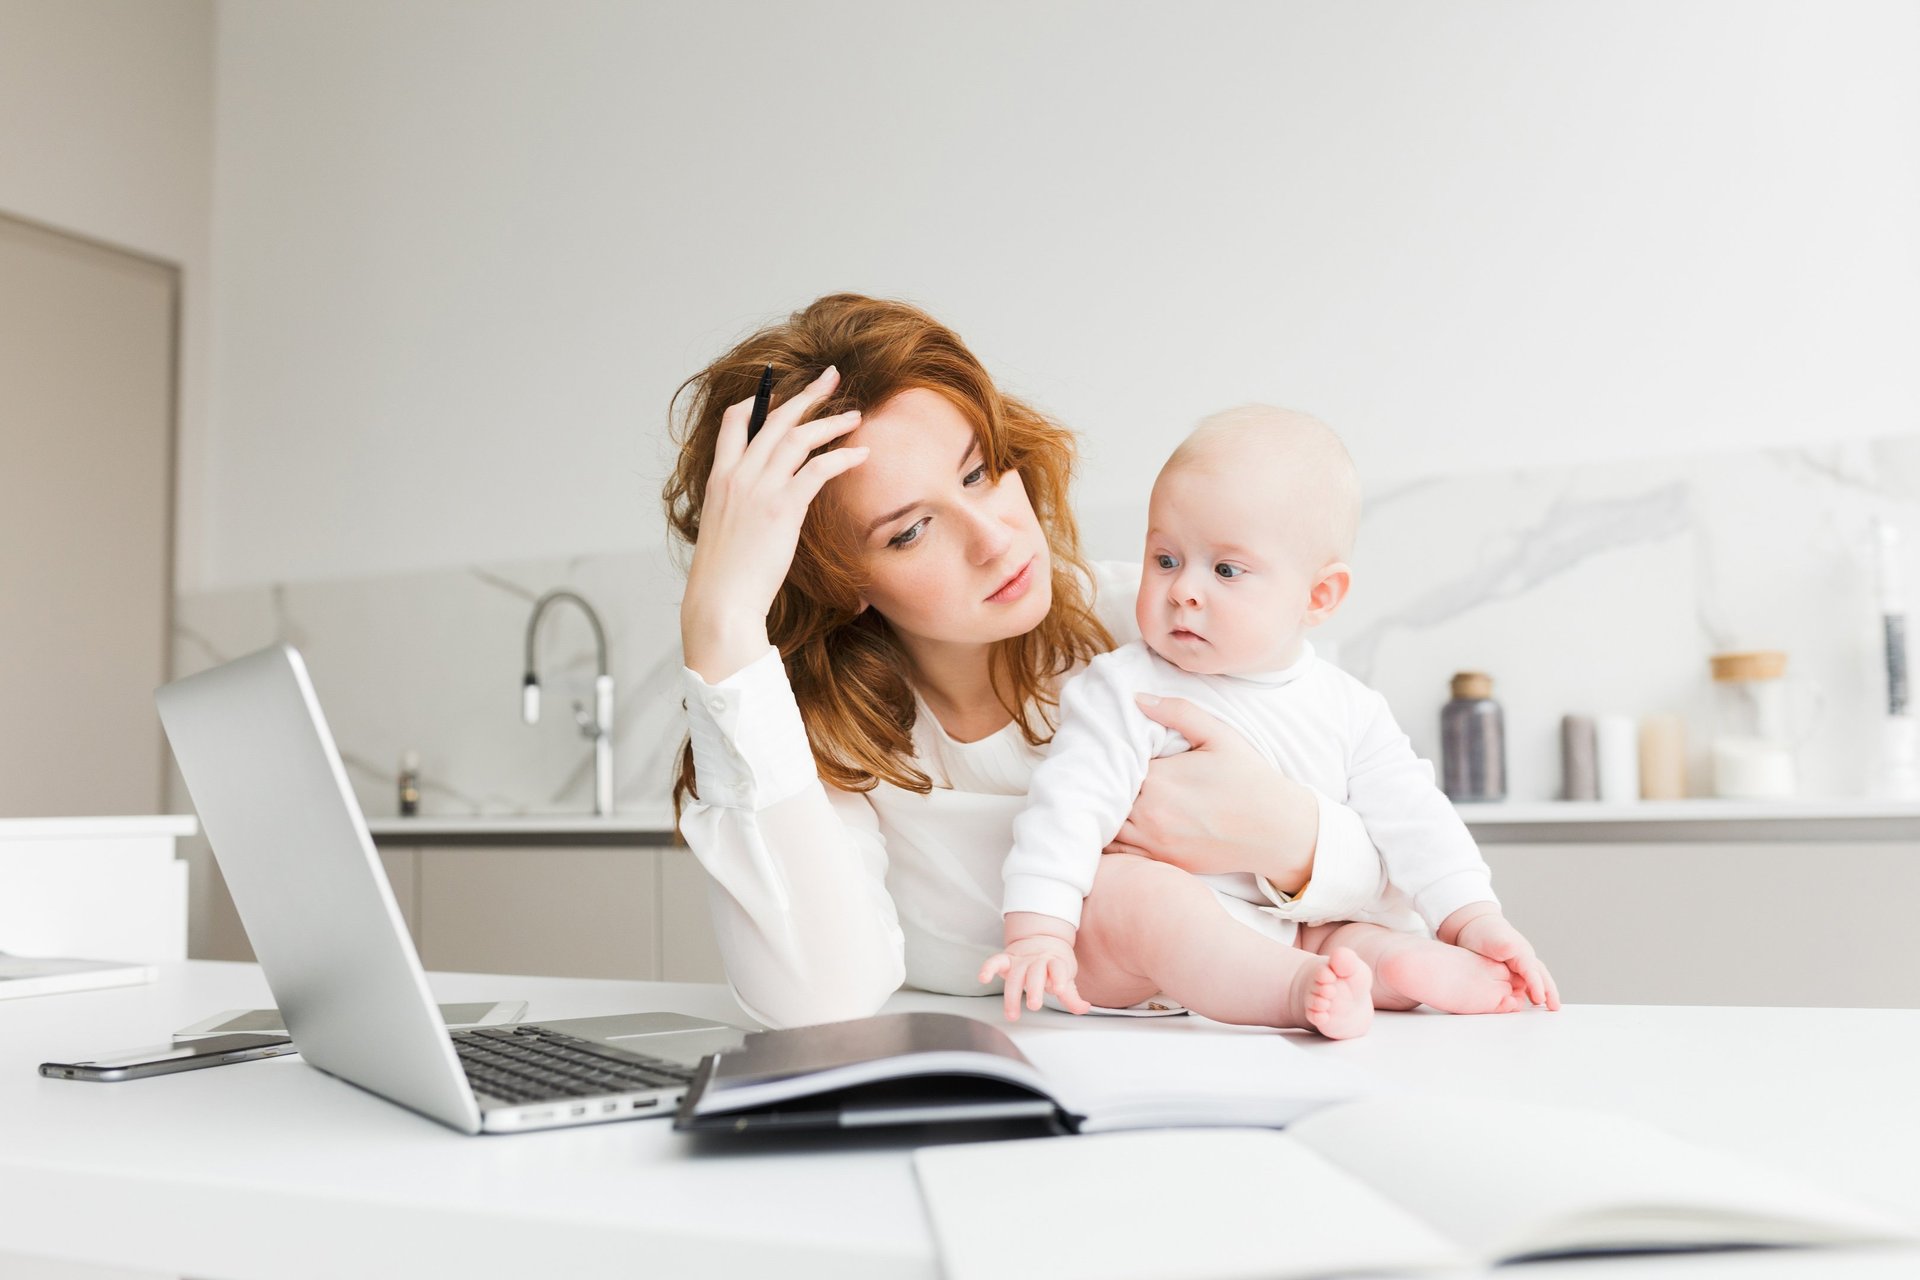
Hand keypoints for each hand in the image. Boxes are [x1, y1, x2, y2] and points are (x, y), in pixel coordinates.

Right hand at [680, 365, 869, 681]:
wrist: (720, 600)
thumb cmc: (724, 575)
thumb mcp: (723, 530)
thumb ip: (739, 508)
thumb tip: (758, 508)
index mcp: (718, 477)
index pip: (735, 422)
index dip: (760, 401)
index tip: (782, 391)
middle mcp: (737, 474)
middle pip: (775, 419)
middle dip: (807, 394)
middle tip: (832, 377)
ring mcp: (759, 488)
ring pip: (799, 437)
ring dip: (831, 422)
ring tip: (856, 415)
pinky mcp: (782, 507)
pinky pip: (818, 469)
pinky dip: (841, 458)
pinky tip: (860, 456)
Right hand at [978, 934, 1090, 1020]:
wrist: (1042, 939)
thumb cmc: (1054, 965)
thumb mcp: (1066, 978)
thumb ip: (1072, 996)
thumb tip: (1084, 1009)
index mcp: (1055, 962)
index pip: (1057, 968)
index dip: (1058, 977)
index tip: (1058, 988)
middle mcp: (1037, 960)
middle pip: (1035, 973)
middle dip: (1034, 989)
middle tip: (1034, 1005)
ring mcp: (1021, 960)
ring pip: (1015, 976)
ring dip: (1012, 994)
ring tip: (1012, 1014)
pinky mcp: (1006, 959)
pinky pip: (995, 961)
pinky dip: (988, 968)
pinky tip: (983, 978)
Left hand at [1104, 694, 1318, 891]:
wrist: (1276, 829)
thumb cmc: (1250, 778)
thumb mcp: (1219, 735)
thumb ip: (1178, 712)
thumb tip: (1138, 698)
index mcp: (1159, 779)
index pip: (1113, 766)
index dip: (1107, 758)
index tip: (1107, 750)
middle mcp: (1151, 813)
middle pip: (1105, 797)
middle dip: (1101, 784)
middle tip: (1097, 773)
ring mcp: (1155, 842)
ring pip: (1107, 827)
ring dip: (1102, 813)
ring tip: (1103, 798)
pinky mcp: (1164, 862)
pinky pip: (1121, 854)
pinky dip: (1110, 841)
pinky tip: (1113, 826)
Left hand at [1451, 911, 1560, 1009]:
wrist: (1475, 927)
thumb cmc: (1485, 932)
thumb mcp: (1494, 938)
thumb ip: (1503, 944)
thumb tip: (1513, 948)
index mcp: (1522, 953)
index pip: (1532, 972)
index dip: (1537, 986)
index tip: (1540, 999)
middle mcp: (1524, 960)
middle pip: (1540, 977)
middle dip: (1549, 992)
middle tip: (1555, 1007)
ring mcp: (1519, 966)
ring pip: (1534, 981)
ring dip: (1542, 993)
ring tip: (1548, 1007)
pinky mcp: (1510, 972)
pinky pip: (1523, 984)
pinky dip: (1529, 993)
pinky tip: (1529, 1001)